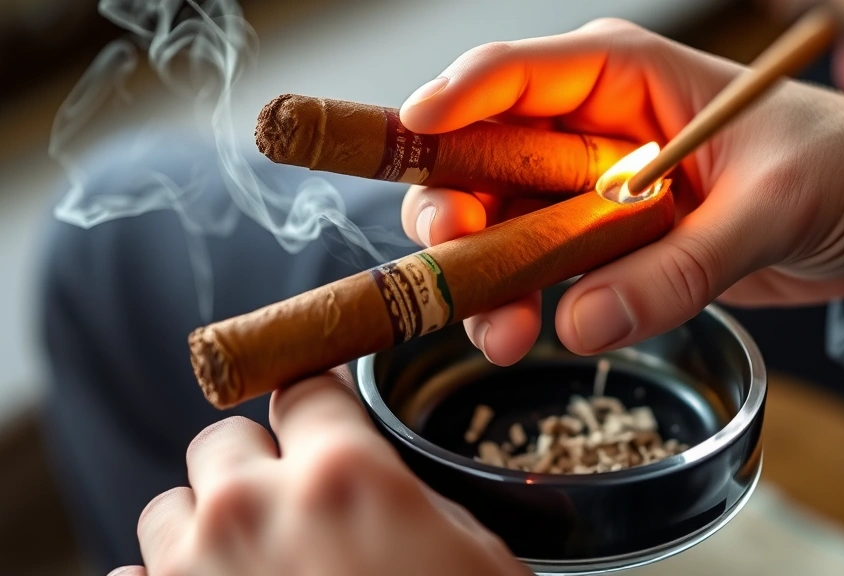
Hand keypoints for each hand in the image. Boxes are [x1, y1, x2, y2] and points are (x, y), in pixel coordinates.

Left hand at [111, 368, 529, 575]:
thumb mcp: (467, 552)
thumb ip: (405, 497)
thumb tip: (370, 477)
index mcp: (341, 473)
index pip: (304, 391)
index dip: (316, 405)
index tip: (319, 418)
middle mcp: (254, 506)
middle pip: (221, 439)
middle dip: (254, 462)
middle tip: (289, 499)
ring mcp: (196, 569)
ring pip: (168, 505)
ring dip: (204, 522)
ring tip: (248, 558)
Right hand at [398, 18, 843, 365]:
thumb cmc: (839, 170)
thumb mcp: (769, 208)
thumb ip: (679, 266)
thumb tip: (582, 321)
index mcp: (625, 74)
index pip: (516, 74)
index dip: (454, 99)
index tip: (413, 134)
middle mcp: (592, 128)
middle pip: (483, 157)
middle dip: (456, 207)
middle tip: (454, 251)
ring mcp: (592, 191)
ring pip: (501, 225)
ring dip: (485, 276)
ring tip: (502, 331)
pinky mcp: (605, 246)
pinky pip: (542, 272)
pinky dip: (524, 305)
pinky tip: (528, 335)